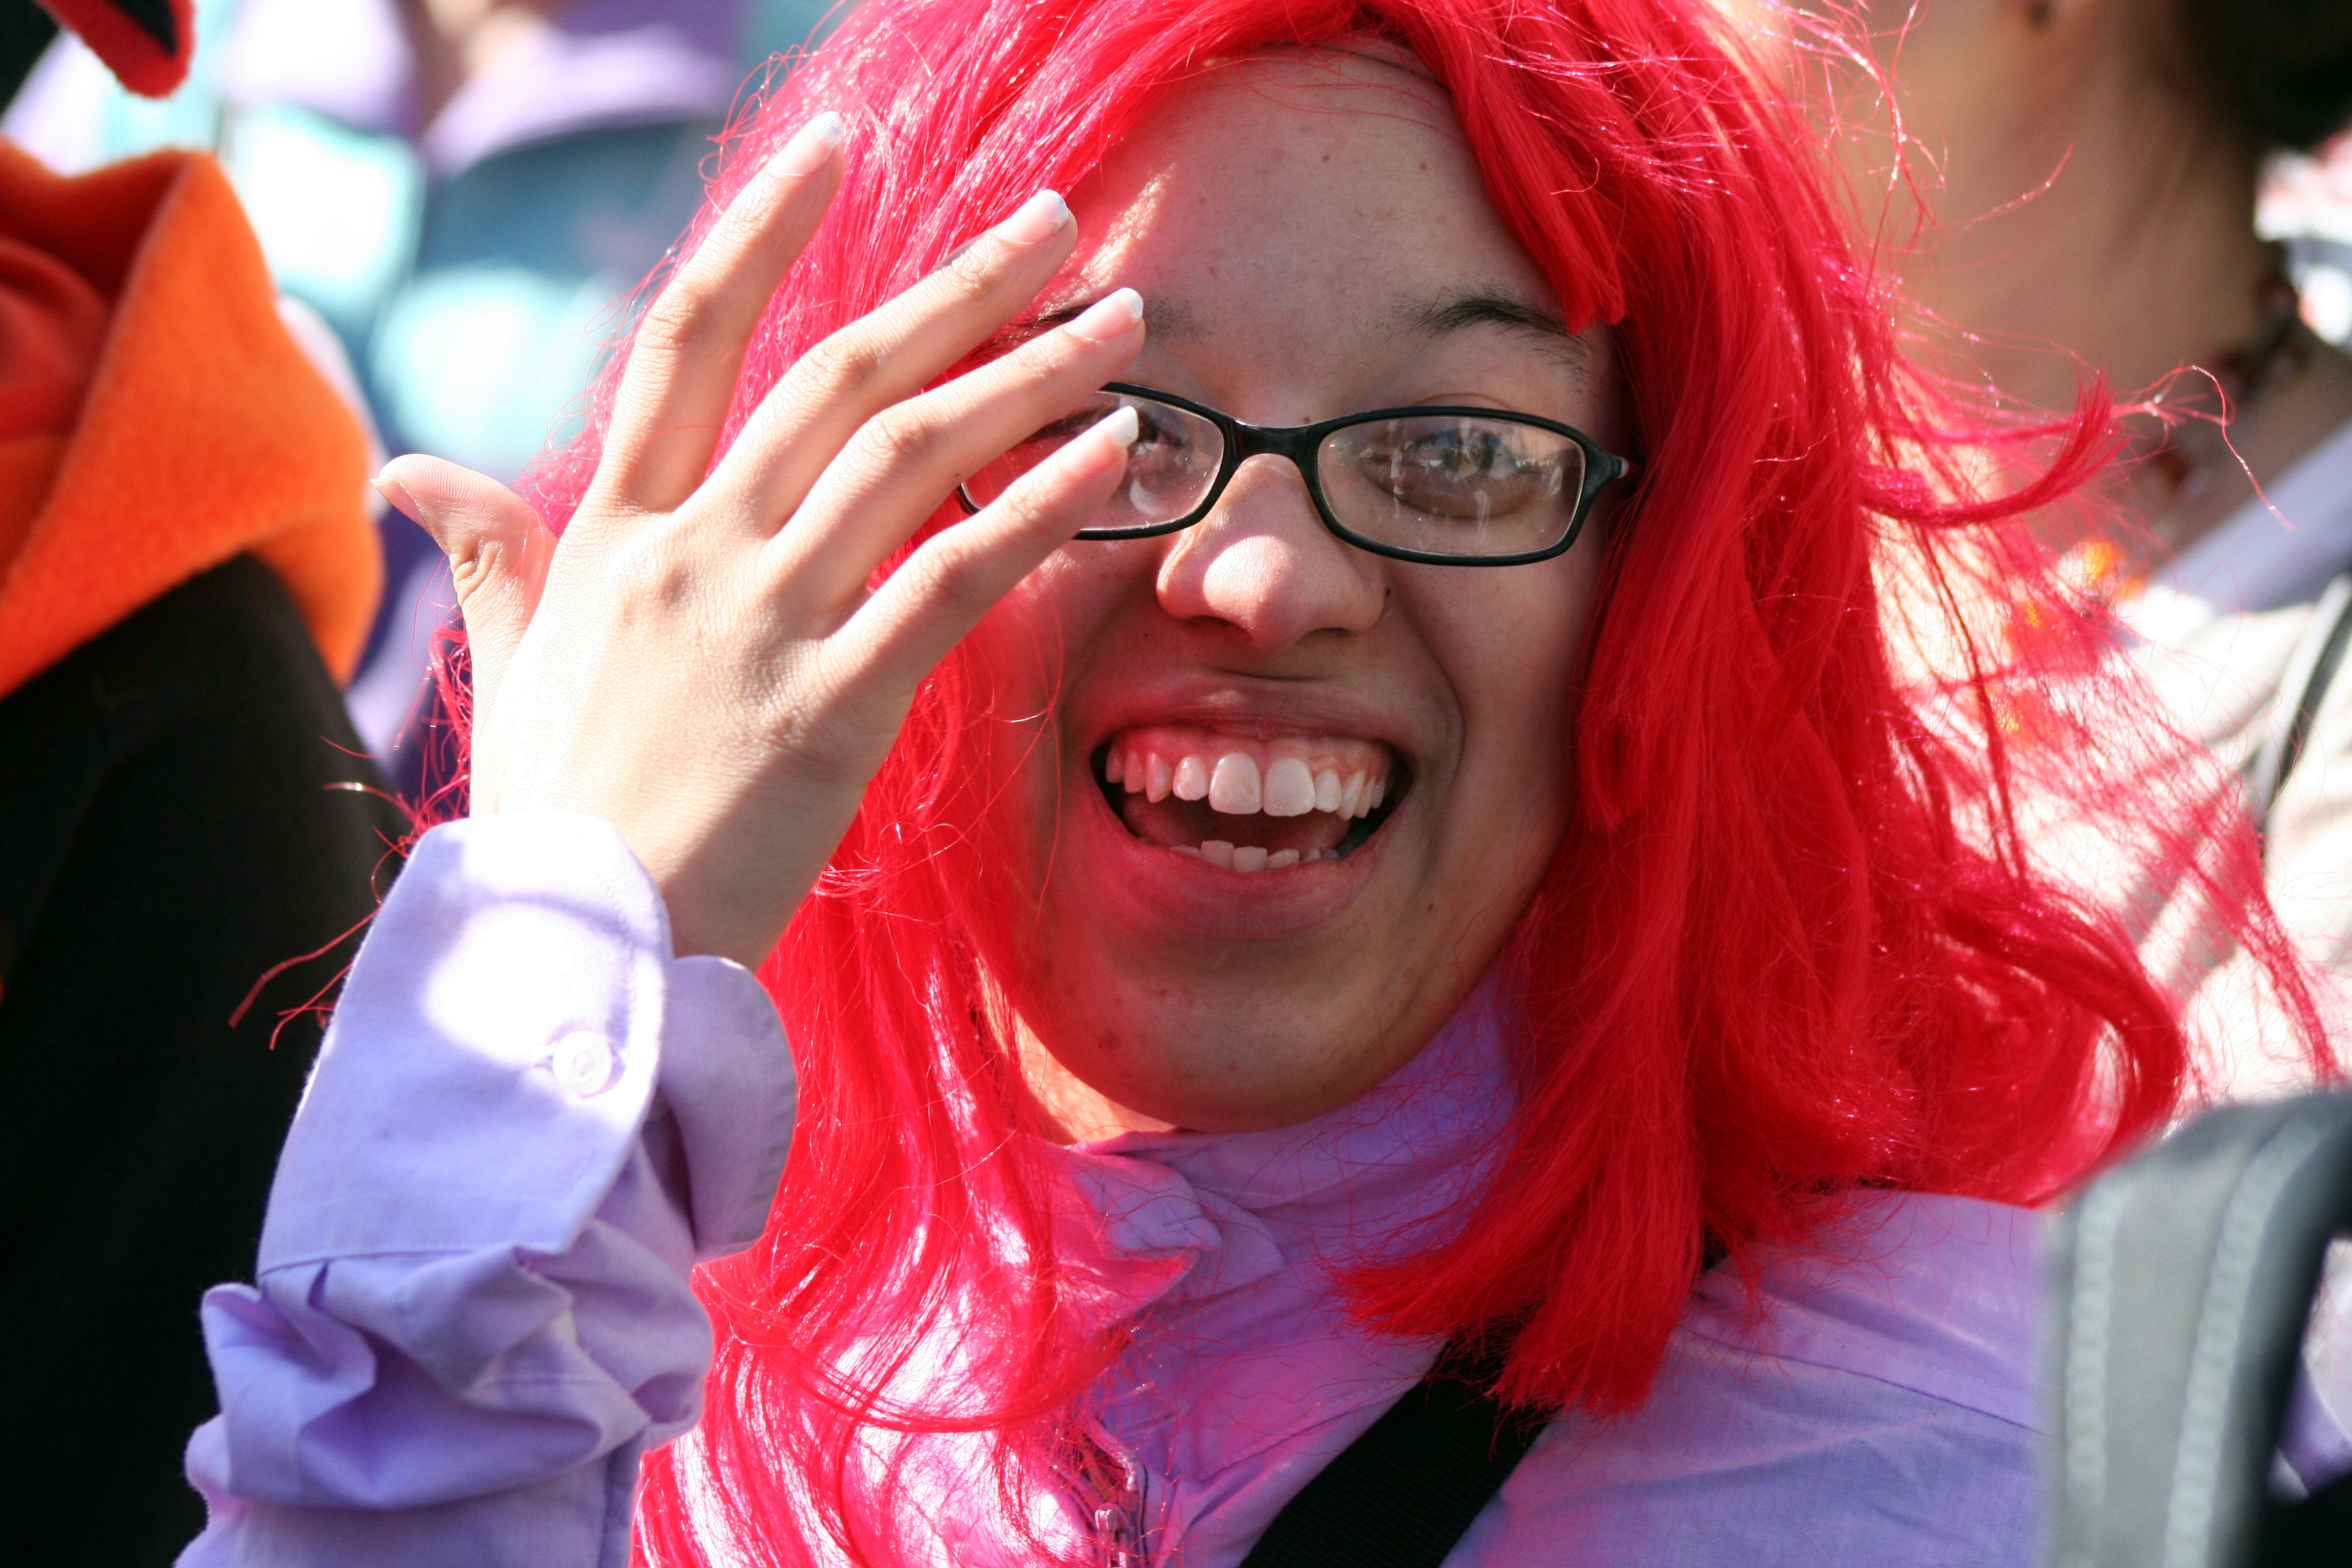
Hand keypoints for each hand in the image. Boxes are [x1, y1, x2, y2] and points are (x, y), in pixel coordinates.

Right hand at [377, 112, 1144, 967]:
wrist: (573, 949)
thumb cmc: (554, 812)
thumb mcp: (507, 665)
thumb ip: (488, 555)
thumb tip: (405, 470)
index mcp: (612, 530)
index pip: (687, 338)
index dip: (758, 230)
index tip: (830, 147)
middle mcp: (691, 552)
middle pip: (837, 374)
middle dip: (956, 287)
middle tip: (1052, 220)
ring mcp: (760, 624)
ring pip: (908, 456)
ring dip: (1024, 376)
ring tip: (1114, 323)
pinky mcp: (830, 708)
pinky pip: (951, 581)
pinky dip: (1037, 509)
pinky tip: (1109, 457)